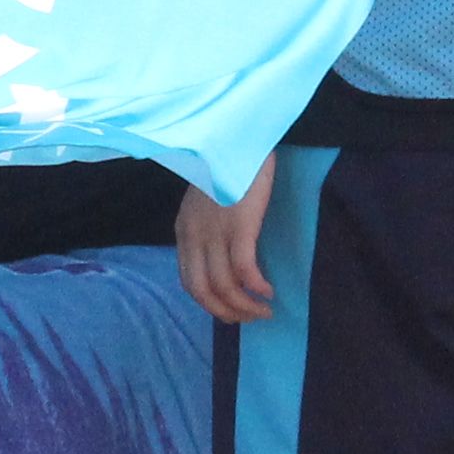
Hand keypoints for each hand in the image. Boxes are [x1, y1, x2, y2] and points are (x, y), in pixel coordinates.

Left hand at [175, 161, 280, 324]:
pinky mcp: (239, 226)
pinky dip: (257, 287)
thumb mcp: (206, 200)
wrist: (239, 135)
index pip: (189, 281)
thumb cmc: (229, 165)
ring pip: (225, 287)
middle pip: (202, 292)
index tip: (231, 310)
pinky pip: (244, 270)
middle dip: (226, 312)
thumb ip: (208, 227)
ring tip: (265, 310)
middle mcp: (194, 235)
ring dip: (246, 306)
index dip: (210, 303)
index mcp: (184, 230)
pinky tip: (269, 291)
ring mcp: (215, 232)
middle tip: (249, 318)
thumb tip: (224, 257)